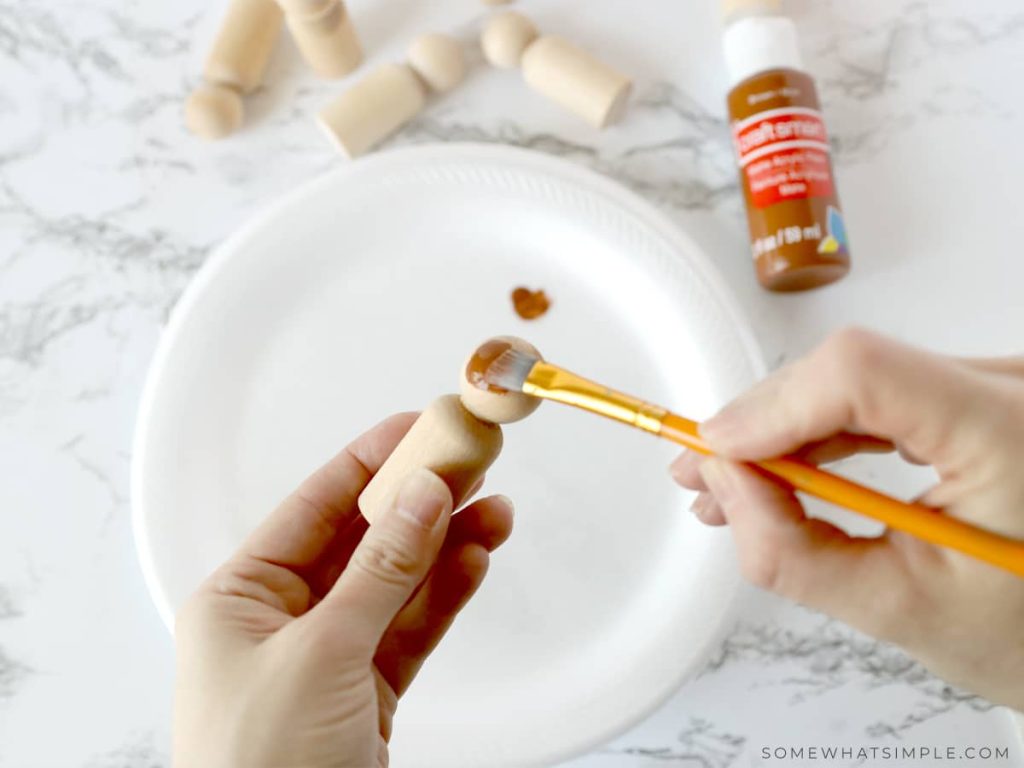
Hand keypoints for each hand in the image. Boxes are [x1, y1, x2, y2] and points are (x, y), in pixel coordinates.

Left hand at [173, 414, 513, 767]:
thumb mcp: (320, 656)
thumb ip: (378, 573)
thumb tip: (420, 498)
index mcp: (240, 598)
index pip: (315, 507)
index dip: (370, 462)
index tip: (419, 427)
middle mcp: (281, 620)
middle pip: (363, 539)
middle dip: (419, 501)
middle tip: (472, 461)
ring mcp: (329, 656)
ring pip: (398, 582)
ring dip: (446, 545)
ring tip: (494, 508)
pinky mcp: (368, 691)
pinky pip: (413, 626)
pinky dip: (447, 594)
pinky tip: (477, 558)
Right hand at [670, 329, 1023, 709]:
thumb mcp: (901, 612)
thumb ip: (793, 553)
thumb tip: (724, 484)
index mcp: (1011, 433)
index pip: (863, 374)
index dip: (774, 406)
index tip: (717, 452)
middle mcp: (1011, 387)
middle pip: (850, 370)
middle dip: (762, 424)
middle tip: (701, 476)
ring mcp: (999, 384)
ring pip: (856, 378)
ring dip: (783, 428)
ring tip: (729, 481)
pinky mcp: (981, 395)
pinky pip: (881, 394)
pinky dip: (823, 429)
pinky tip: (782, 463)